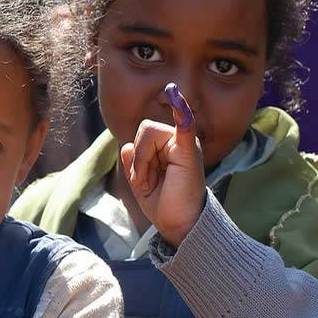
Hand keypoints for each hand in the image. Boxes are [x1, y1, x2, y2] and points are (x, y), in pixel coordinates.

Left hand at [120, 84, 205, 247]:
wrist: (179, 224)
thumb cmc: (163, 202)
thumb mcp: (139, 180)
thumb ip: (132, 159)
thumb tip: (127, 145)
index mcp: (165, 146)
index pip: (141, 138)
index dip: (136, 160)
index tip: (143, 183)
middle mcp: (176, 140)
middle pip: (142, 133)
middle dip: (138, 162)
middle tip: (148, 184)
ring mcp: (185, 143)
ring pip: (146, 134)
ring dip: (142, 164)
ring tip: (153, 182)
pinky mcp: (189, 151)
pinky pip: (183, 124)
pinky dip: (180, 110)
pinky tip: (175, 93)